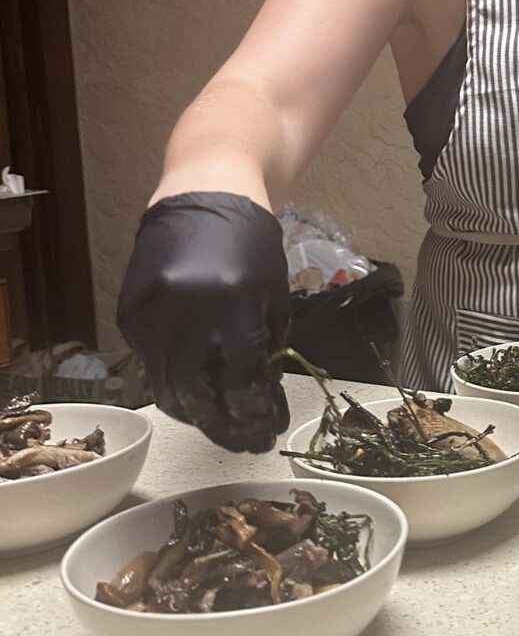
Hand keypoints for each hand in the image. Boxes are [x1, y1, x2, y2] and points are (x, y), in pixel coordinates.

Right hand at [117, 192, 290, 452]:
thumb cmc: (251, 247)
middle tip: (241, 439)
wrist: (205, 197)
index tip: (265, 427)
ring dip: (192, 411)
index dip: (253, 410)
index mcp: (231, 303)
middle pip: (195, 391)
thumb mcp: (271, 296)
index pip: (239, 377)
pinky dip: (172, 379)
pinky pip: (150, 362)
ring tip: (217, 422)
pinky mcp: (129, 313)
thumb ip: (265, 349)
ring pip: (165, 386)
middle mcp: (184, 309)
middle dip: (220, 423)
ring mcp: (151, 312)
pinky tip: (194, 389)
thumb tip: (258, 405)